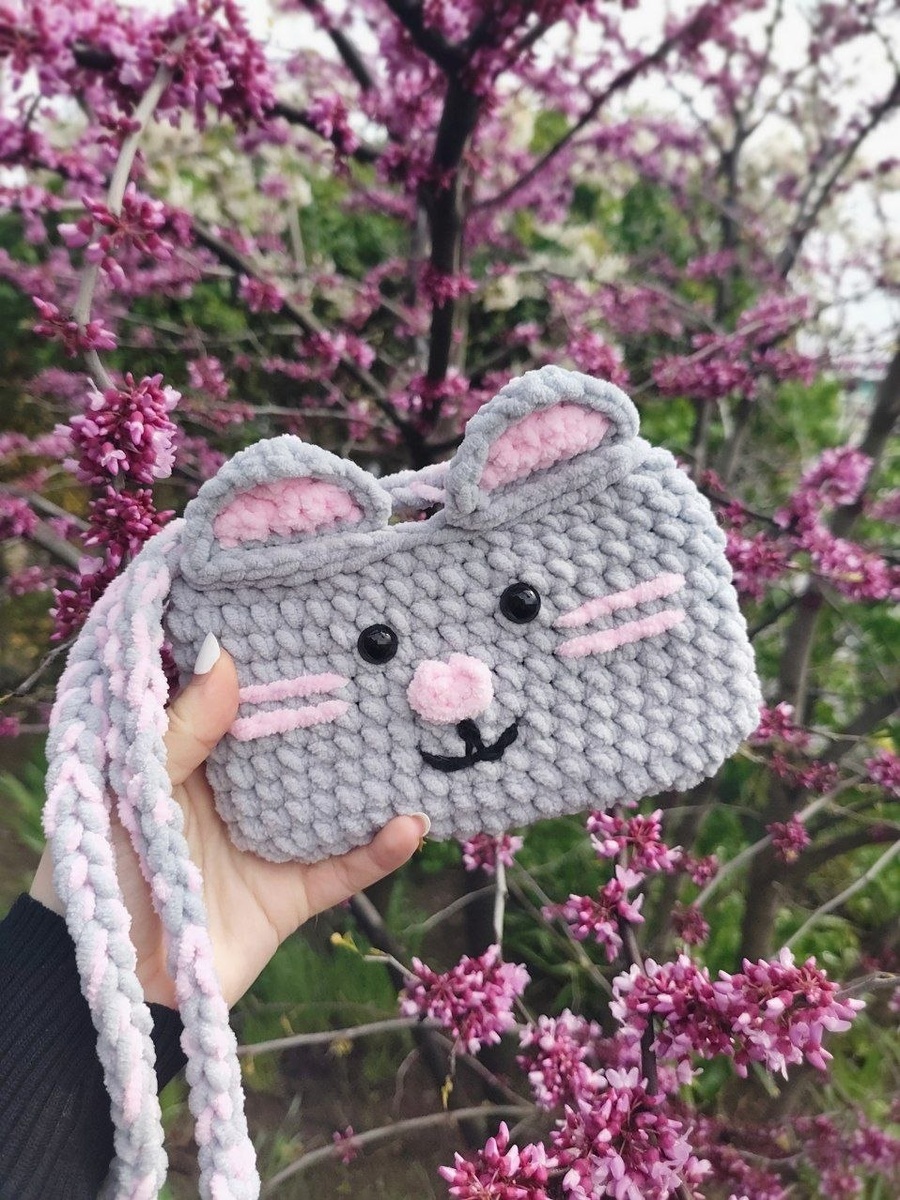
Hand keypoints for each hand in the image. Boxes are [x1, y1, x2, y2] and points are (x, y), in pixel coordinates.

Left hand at [31, 639, 427, 1006]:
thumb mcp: (130, 789)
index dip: (270, 663)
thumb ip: (179, 729)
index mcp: (193, 757)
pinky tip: (412, 821)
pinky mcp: (293, 893)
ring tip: (418, 733)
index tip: (310, 617)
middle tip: (385, 661)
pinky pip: (347, 867)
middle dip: (336, 708)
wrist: (109, 982)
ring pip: (334, 798)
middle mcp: (238, 791)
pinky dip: (381, 849)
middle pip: (297, 742)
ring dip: (375, 774)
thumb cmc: (103, 871)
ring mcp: (270, 841)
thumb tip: (224, 657)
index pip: (239, 699)